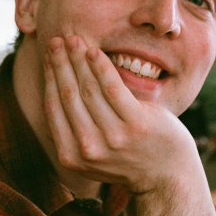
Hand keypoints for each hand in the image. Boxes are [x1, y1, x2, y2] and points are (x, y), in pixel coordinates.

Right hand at [43, 35, 199, 193]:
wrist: (166, 175)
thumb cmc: (127, 155)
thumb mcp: (92, 151)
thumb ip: (73, 128)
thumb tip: (54, 89)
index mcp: (71, 155)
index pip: (53, 107)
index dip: (49, 77)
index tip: (48, 57)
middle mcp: (88, 148)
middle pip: (68, 94)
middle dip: (60, 63)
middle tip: (56, 41)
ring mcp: (113, 138)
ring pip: (88, 88)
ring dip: (78, 59)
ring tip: (74, 40)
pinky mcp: (136, 124)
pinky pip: (112, 87)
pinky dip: (100, 66)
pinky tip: (93, 51)